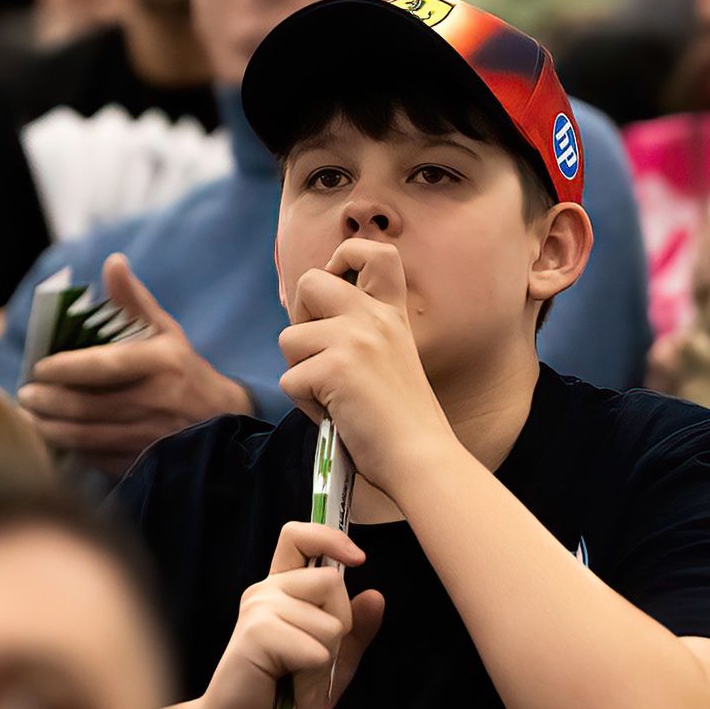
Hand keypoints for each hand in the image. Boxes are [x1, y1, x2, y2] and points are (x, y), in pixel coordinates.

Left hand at [17, 255, 253, 476]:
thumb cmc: (184, 369)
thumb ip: (134, 300)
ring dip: (52, 428)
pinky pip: (100, 459)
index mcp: (162, 363)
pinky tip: (54, 440)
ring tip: (30, 417)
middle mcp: (159, 401)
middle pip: (89, 406)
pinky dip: (72, 451)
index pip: (105, 366)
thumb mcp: (166, 332)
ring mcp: (153, 437)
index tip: (40, 367)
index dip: (67, 368)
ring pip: (89, 437)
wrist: (224, 419)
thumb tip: (112, 262)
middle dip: (49, 401)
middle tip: (25, 394)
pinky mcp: (147, 463)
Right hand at [195, 522, 384, 708]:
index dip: (331, 537)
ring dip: (326, 668)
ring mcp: (258, 609)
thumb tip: (375, 595)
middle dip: (340, 630)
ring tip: (299, 688)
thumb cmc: (279, 702)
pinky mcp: (256, 634)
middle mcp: (266, 591)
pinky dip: (314, 684)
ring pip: (331, 623)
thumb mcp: (330, 665)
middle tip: (313, 668)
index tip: (358, 560)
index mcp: (281, 590)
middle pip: (333, 582)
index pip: (299, 536)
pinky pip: (316, 652)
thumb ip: (354, 632)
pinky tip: (295, 700)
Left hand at [277, 239, 454, 494]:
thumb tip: (306, 324)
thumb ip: (359, 332)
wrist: (420, 456)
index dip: (343, 257)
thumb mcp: (391, 357)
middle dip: (300, 318)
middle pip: (309, 282)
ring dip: (301, 372)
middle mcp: (374, 317)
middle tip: (319, 354)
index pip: (373, 252)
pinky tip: (335, 415)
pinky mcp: (334, 368)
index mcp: (392, 313)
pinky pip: (290, 380)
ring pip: (289, 340)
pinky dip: (305, 405)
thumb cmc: (401, 419)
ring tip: (334, 397)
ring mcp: (354, 339)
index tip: (338, 284)